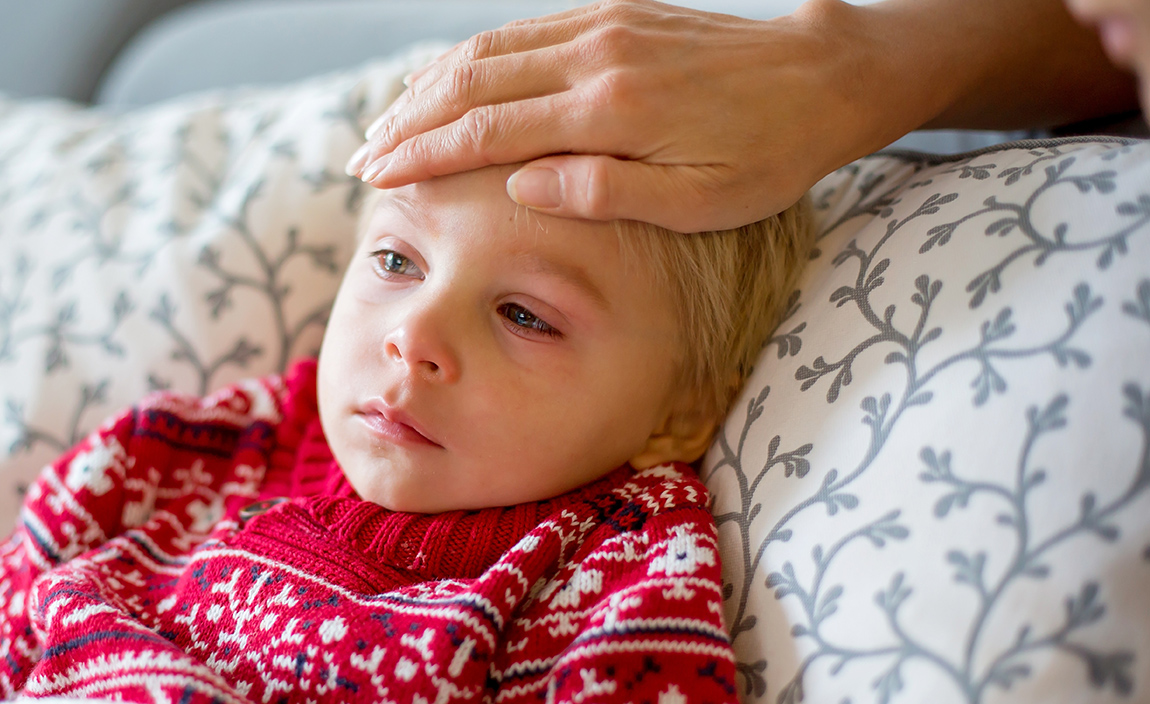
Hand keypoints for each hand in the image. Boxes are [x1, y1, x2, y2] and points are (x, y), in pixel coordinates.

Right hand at [347, 0, 1135, 234]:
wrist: (825, 74)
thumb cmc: (767, 154)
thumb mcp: (698, 202)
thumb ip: (604, 192)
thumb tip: (521, 186)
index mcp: (609, 113)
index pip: (489, 133)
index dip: (424, 156)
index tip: (377, 178)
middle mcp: (594, 58)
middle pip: (472, 86)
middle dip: (408, 123)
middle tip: (362, 160)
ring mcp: (602, 27)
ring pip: (490, 51)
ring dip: (430, 88)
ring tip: (389, 125)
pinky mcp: (615, 13)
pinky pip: (525, 32)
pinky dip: (474, 58)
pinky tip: (451, 82)